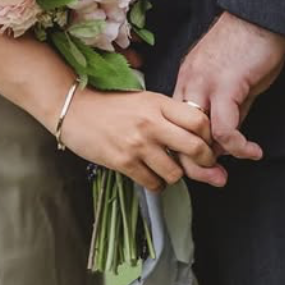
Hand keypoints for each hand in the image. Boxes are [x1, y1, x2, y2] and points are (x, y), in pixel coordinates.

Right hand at [57, 89, 217, 193]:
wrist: (75, 108)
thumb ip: (168, 115)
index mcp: (158, 102)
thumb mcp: (143, 100)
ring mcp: (138, 144)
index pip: (199, 121)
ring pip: (176, 173)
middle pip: (195, 148)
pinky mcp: (124, 162)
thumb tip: (198, 136)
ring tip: (167, 168)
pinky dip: (156, 184)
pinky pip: (154, 183)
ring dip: (175, 175)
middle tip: (203, 166)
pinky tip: (150, 175)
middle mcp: (151, 123)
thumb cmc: (111, 104)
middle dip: (204, 162)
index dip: (209, 136)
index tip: (208, 144)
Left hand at [175, 13, 284, 172]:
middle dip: (193, 162)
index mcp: (188, 77)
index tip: (203, 165)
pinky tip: (252, 151)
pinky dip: (239, 147)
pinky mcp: (225, 85)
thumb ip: (228, 109)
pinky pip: (225, 129)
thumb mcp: (235, 81)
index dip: (187, 147)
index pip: (175, 122)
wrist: (263, 15)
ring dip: (211, 160)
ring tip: (227, 171)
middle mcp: (190, 80)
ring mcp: (204, 82)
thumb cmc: (252, 43)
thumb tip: (225, 142)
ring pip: (197, 134)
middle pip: (179, 132)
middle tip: (212, 177)